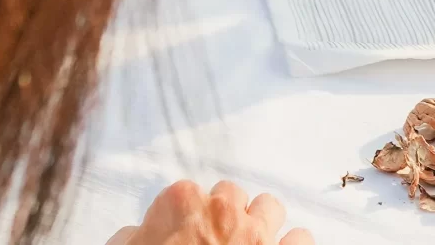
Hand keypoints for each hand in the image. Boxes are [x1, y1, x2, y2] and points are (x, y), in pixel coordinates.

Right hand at [106, 180, 308, 244]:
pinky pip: (301, 238)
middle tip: (212, 241)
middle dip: (223, 216)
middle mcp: (224, 211)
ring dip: (260, 223)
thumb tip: (139, 232)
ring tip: (248, 243)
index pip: (188, 194)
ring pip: (270, 207)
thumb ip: (133, 237)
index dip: (184, 218)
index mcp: (182, 204)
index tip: (180, 235)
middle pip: (230, 196)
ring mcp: (257, 233)